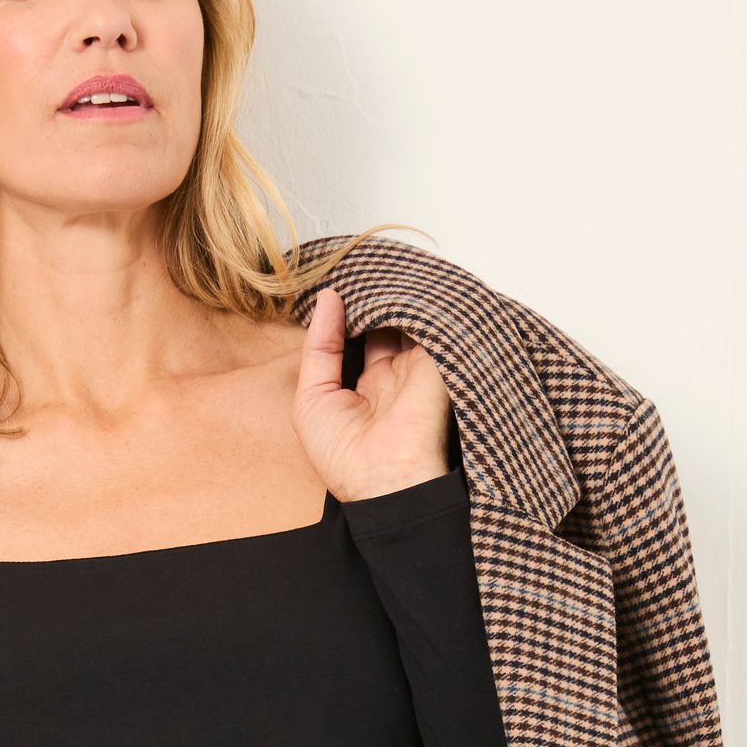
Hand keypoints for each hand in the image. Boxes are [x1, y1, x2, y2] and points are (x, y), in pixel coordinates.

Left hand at [292, 283, 455, 502]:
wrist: (384, 479)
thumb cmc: (342, 453)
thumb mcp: (310, 397)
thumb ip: (319, 347)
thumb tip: (328, 298)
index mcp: (365, 386)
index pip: (356, 337)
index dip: (344, 313)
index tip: (330, 287)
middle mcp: (393, 373)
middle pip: (380, 321)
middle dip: (363, 297)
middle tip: (347, 268)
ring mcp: (416, 364)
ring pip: (402, 314)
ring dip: (383, 293)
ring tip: (362, 267)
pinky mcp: (436, 357)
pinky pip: (423, 317)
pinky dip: (407, 296)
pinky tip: (385, 277)